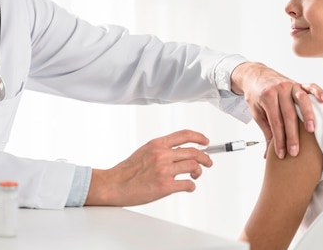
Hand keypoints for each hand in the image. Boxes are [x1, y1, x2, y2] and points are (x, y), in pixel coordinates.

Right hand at [84, 129, 211, 205]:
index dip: (199, 137)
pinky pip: (188, 184)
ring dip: (198, 172)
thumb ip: (161, 149)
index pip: (184, 135)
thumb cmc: (127, 171)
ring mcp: (164, 170)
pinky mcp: (165, 186)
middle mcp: (162, 154)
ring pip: (193, 167)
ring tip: (195, 175)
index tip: (205, 141)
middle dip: (206, 157)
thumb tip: (179, 151)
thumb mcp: (144, 151)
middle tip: (208, 162)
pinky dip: (191, 186)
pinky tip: (188, 186)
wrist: (114, 184)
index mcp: (157, 144)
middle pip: (194, 152)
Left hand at [230, 62, 322, 158]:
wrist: (255, 74)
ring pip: (301, 101)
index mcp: (267, 97)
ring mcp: (290, 85)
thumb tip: (268, 155)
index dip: (279, 139)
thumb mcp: (257, 112)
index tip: (282, 153)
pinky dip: (318, 92)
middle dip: (292, 136)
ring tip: (311, 130)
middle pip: (289, 115)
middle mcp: (279, 89)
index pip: (275, 122)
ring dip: (308, 115)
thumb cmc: (256, 95)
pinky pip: (310, 86)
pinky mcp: (298, 82)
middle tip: (295, 152)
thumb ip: (266, 131)